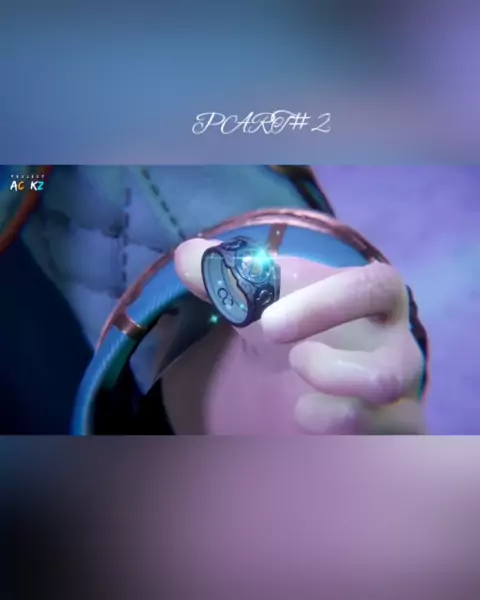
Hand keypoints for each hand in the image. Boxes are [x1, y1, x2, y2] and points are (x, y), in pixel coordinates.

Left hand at [174, 238, 425, 433]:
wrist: (310, 371)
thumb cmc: (293, 324)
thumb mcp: (262, 301)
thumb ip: (228, 279)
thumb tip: (188, 257)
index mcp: (373, 300)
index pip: (373, 288)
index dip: (328, 304)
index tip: (270, 325)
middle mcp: (398, 349)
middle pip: (398, 366)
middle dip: (337, 372)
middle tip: (292, 362)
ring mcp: (400, 400)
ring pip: (396, 416)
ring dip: (343, 416)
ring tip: (301, 411)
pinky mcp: (394, 437)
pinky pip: (389, 451)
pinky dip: (347, 451)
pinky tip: (309, 442)